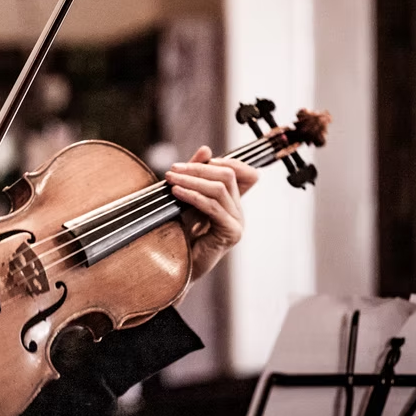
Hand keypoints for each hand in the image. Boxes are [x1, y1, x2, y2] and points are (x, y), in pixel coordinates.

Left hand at [164, 146, 257, 281]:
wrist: (176, 266)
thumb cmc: (180, 233)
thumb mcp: (187, 198)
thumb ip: (196, 175)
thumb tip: (206, 148)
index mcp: (232, 202)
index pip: (245, 173)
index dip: (228, 160)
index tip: (202, 158)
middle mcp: (238, 210)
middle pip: (228, 175)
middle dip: (199, 168)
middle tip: (173, 169)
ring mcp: (237, 222)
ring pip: (220, 188)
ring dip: (192, 180)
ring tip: (170, 179)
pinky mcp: (231, 233)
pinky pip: (213, 207)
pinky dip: (193, 196)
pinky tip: (177, 192)